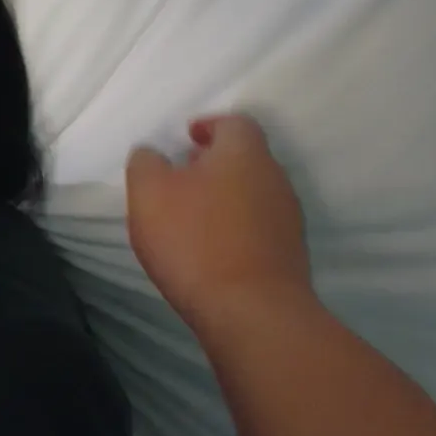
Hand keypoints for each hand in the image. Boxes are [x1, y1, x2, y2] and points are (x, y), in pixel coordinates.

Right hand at [125, 114, 312, 323]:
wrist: (253, 312)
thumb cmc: (196, 242)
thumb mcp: (149, 194)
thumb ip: (145, 163)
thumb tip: (152, 154)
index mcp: (244, 153)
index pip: (234, 122)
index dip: (209, 126)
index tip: (187, 139)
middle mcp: (275, 178)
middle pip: (247, 159)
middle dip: (216, 165)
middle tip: (183, 180)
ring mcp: (288, 219)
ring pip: (254, 195)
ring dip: (227, 199)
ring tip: (194, 220)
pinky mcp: (291, 256)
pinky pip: (260, 230)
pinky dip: (238, 231)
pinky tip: (213, 253)